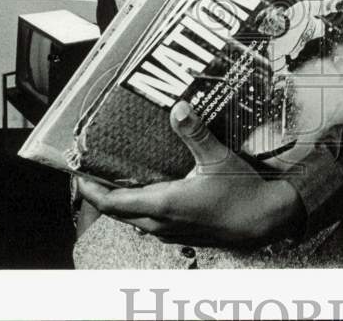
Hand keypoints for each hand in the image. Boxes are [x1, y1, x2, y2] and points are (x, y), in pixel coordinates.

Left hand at [77, 101, 304, 247]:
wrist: (263, 221)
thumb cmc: (241, 193)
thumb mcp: (217, 158)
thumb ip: (194, 133)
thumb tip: (178, 108)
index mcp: (163, 204)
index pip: (111, 202)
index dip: (90, 189)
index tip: (78, 173)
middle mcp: (161, 223)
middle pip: (117, 212)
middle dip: (101, 193)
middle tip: (92, 171)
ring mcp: (170, 232)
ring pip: (133, 219)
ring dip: (120, 202)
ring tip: (116, 179)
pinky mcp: (182, 234)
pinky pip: (149, 223)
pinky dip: (139, 207)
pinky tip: (148, 192)